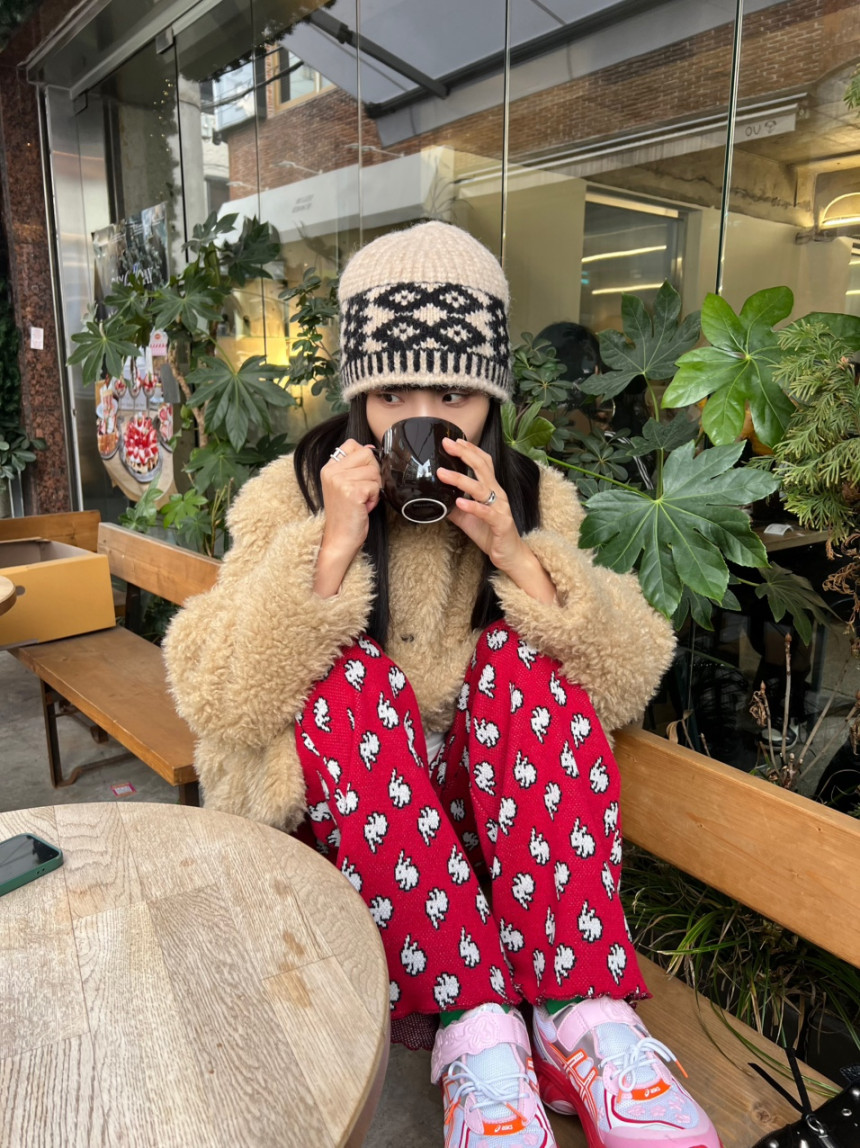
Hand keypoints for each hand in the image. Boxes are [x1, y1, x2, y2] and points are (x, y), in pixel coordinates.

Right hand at [315, 440, 380, 596]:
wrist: (340, 539)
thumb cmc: (346, 514)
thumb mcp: (346, 485)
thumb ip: (355, 466)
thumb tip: (370, 447)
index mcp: (328, 467)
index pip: (353, 444)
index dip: (364, 459)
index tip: (360, 477)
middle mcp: (331, 471)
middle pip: (368, 456)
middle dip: (373, 475)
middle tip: (363, 492)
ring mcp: (340, 481)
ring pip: (374, 471)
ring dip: (375, 488)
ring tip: (362, 501)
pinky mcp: (351, 491)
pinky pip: (376, 486)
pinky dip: (375, 498)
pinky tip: (364, 507)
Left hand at [437, 438, 554, 602]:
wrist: (510, 555)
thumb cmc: (490, 534)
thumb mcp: (468, 518)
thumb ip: (454, 506)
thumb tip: (435, 498)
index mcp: (491, 490)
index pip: (483, 463)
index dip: (470, 450)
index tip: (454, 441)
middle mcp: (497, 495)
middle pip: (482, 468)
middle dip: (464, 455)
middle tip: (447, 445)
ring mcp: (500, 508)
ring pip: (481, 488)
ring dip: (460, 480)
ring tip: (443, 473)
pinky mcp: (501, 523)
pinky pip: (486, 513)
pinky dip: (473, 507)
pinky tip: (460, 502)